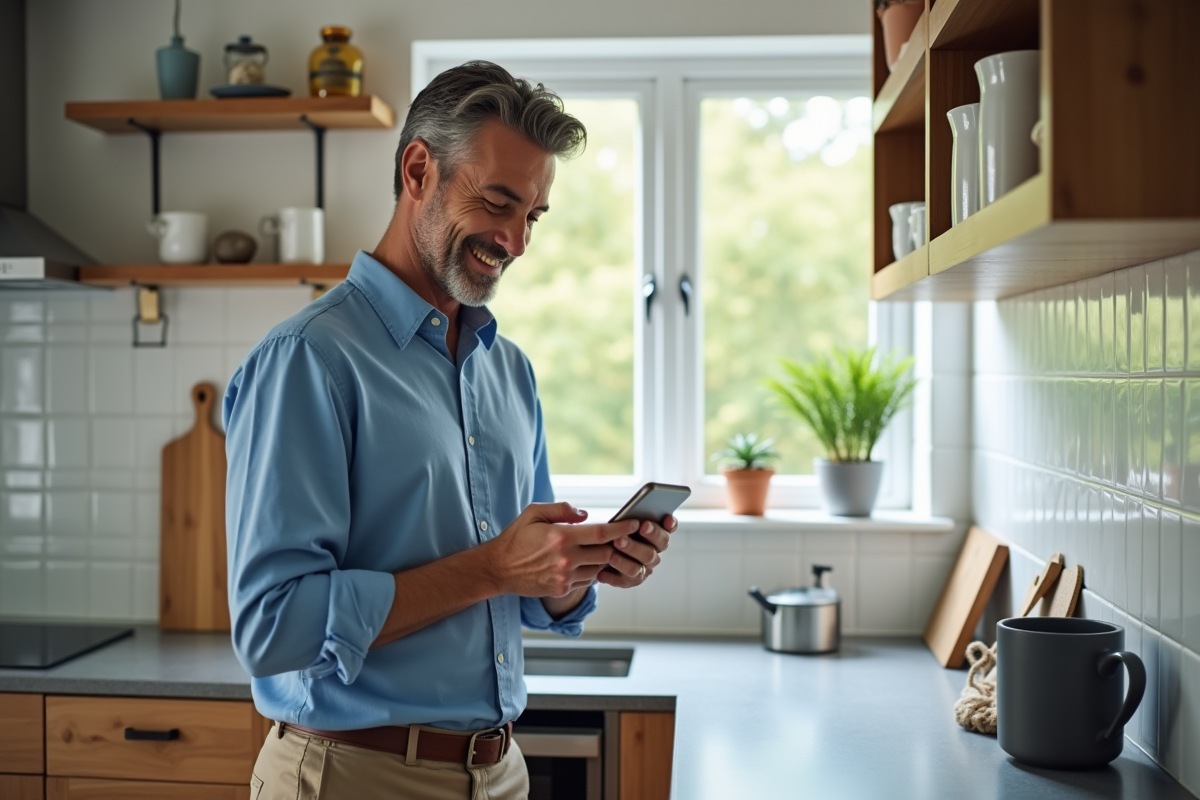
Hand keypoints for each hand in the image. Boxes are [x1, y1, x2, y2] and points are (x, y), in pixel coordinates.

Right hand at [484, 502, 640, 597]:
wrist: (498, 569)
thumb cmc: (516, 538)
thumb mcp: (534, 513)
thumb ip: (561, 509)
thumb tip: (586, 515)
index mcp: (561, 537)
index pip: (601, 533)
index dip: (622, 529)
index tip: (634, 524)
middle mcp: (566, 559)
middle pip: (606, 553)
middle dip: (617, 545)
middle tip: (623, 538)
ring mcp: (564, 577)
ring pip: (599, 568)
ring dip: (604, 559)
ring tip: (603, 549)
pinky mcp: (561, 589)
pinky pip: (586, 580)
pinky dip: (591, 571)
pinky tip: (585, 562)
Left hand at [597, 515, 676, 588]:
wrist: (603, 549)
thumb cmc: (617, 530)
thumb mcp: (625, 520)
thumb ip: (631, 518)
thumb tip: (626, 515)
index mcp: (657, 537)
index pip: (665, 532)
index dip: (661, 529)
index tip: (646, 523)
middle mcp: (653, 554)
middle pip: (649, 553)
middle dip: (634, 546)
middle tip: (620, 540)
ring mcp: (643, 569)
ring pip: (636, 569)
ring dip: (623, 562)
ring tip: (610, 557)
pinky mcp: (630, 581)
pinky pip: (622, 582)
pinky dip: (611, 578)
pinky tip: (601, 573)